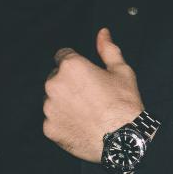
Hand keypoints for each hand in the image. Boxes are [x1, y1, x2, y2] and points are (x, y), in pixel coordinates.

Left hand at [43, 27, 144, 162]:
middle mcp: (54, 85)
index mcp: (71, 66)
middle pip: (56, 78)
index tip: (85, 75)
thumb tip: (103, 33)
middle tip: (89, 96)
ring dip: (64, 103)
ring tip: (86, 112)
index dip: (76, 64)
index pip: (63, 56)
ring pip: (52, 100)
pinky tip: (80, 125)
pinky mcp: (49, 128)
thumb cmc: (124, 105)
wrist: (123, 140)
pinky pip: (52, 120)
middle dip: (69, 84)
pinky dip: (63, 122)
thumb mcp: (121, 71)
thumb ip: (108, 49)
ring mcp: (50, 108)